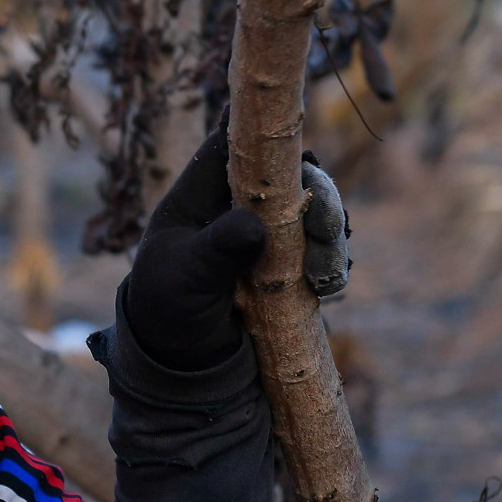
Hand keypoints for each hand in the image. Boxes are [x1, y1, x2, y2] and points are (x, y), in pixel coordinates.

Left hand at [124, 130, 351, 370]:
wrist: (184, 363)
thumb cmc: (168, 311)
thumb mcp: (185, 279)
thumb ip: (217, 250)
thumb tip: (253, 227)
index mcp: (198, 198)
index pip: (230, 148)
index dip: (265, 138)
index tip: (302, 148)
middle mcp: (235, 208)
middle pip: (286, 177)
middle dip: (316, 194)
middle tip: (327, 223)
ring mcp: (264, 236)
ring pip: (311, 212)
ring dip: (330, 232)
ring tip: (327, 268)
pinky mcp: (287, 265)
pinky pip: (321, 250)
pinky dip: (332, 261)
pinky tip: (330, 282)